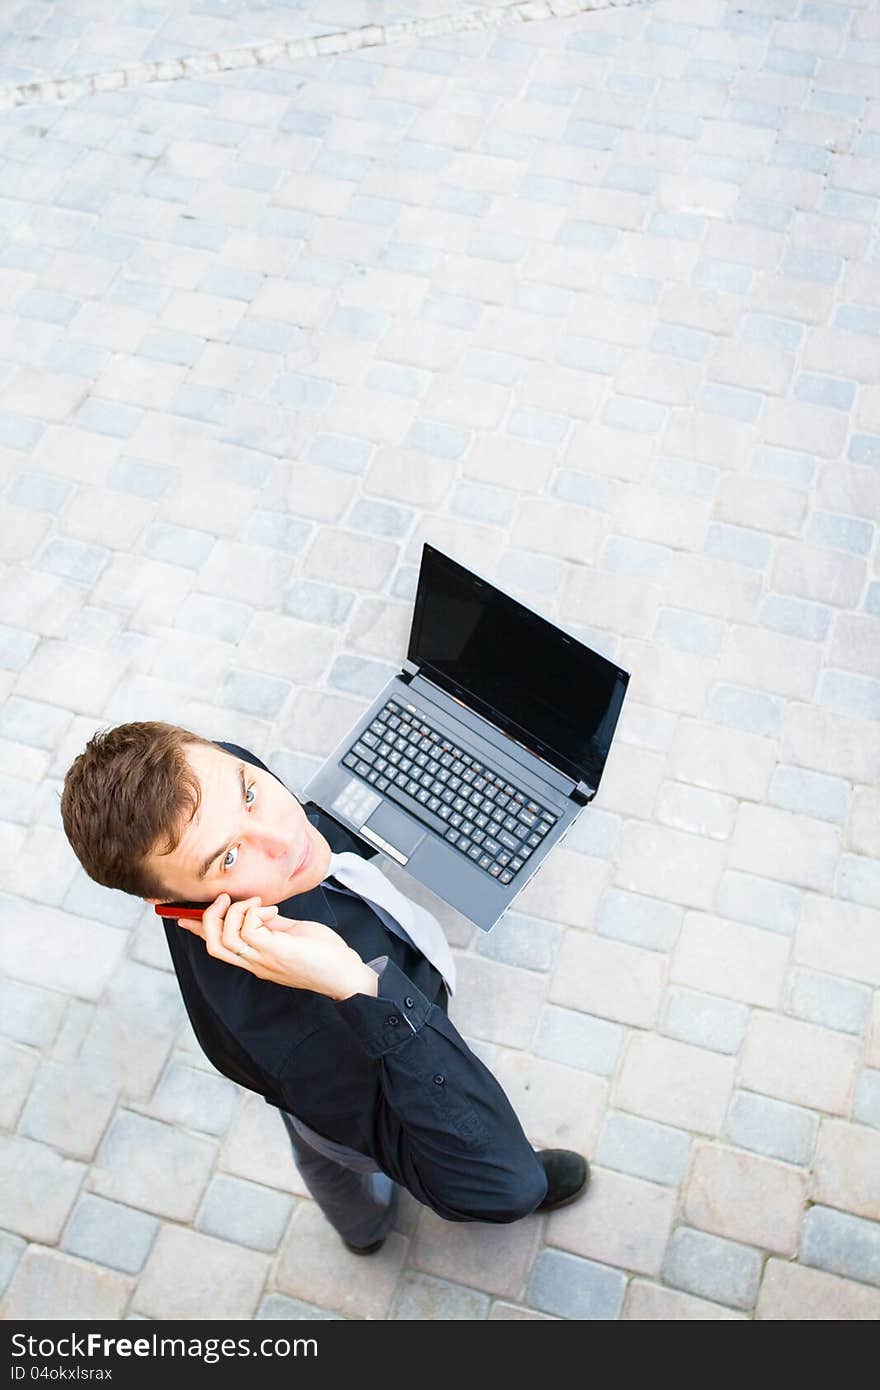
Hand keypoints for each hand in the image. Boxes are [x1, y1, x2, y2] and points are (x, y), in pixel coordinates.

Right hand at [177, 893, 378, 999]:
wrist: (345, 974)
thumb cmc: (324, 955)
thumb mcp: (290, 934)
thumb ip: (270, 924)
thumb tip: (256, 910)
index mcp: (256, 958)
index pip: (218, 946)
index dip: (198, 929)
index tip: (183, 915)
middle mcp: (254, 962)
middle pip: (213, 944)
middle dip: (210, 917)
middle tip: (224, 898)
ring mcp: (263, 959)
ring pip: (225, 937)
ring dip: (237, 911)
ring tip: (257, 903)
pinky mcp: (275, 952)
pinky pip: (247, 929)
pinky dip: (254, 913)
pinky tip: (270, 911)